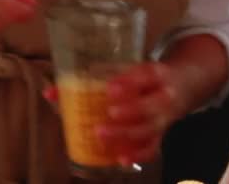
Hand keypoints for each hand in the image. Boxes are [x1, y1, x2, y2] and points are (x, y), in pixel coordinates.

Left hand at [43, 62, 187, 164]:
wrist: (178, 85)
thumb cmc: (140, 78)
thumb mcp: (124, 70)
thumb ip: (89, 78)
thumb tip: (50, 92)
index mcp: (154, 74)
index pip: (145, 75)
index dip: (129, 82)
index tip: (110, 88)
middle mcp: (163, 96)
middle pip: (151, 105)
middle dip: (130, 110)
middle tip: (109, 113)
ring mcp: (164, 118)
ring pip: (150, 128)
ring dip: (126, 134)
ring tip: (101, 134)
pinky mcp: (161, 134)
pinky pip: (153, 146)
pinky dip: (138, 154)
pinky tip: (120, 158)